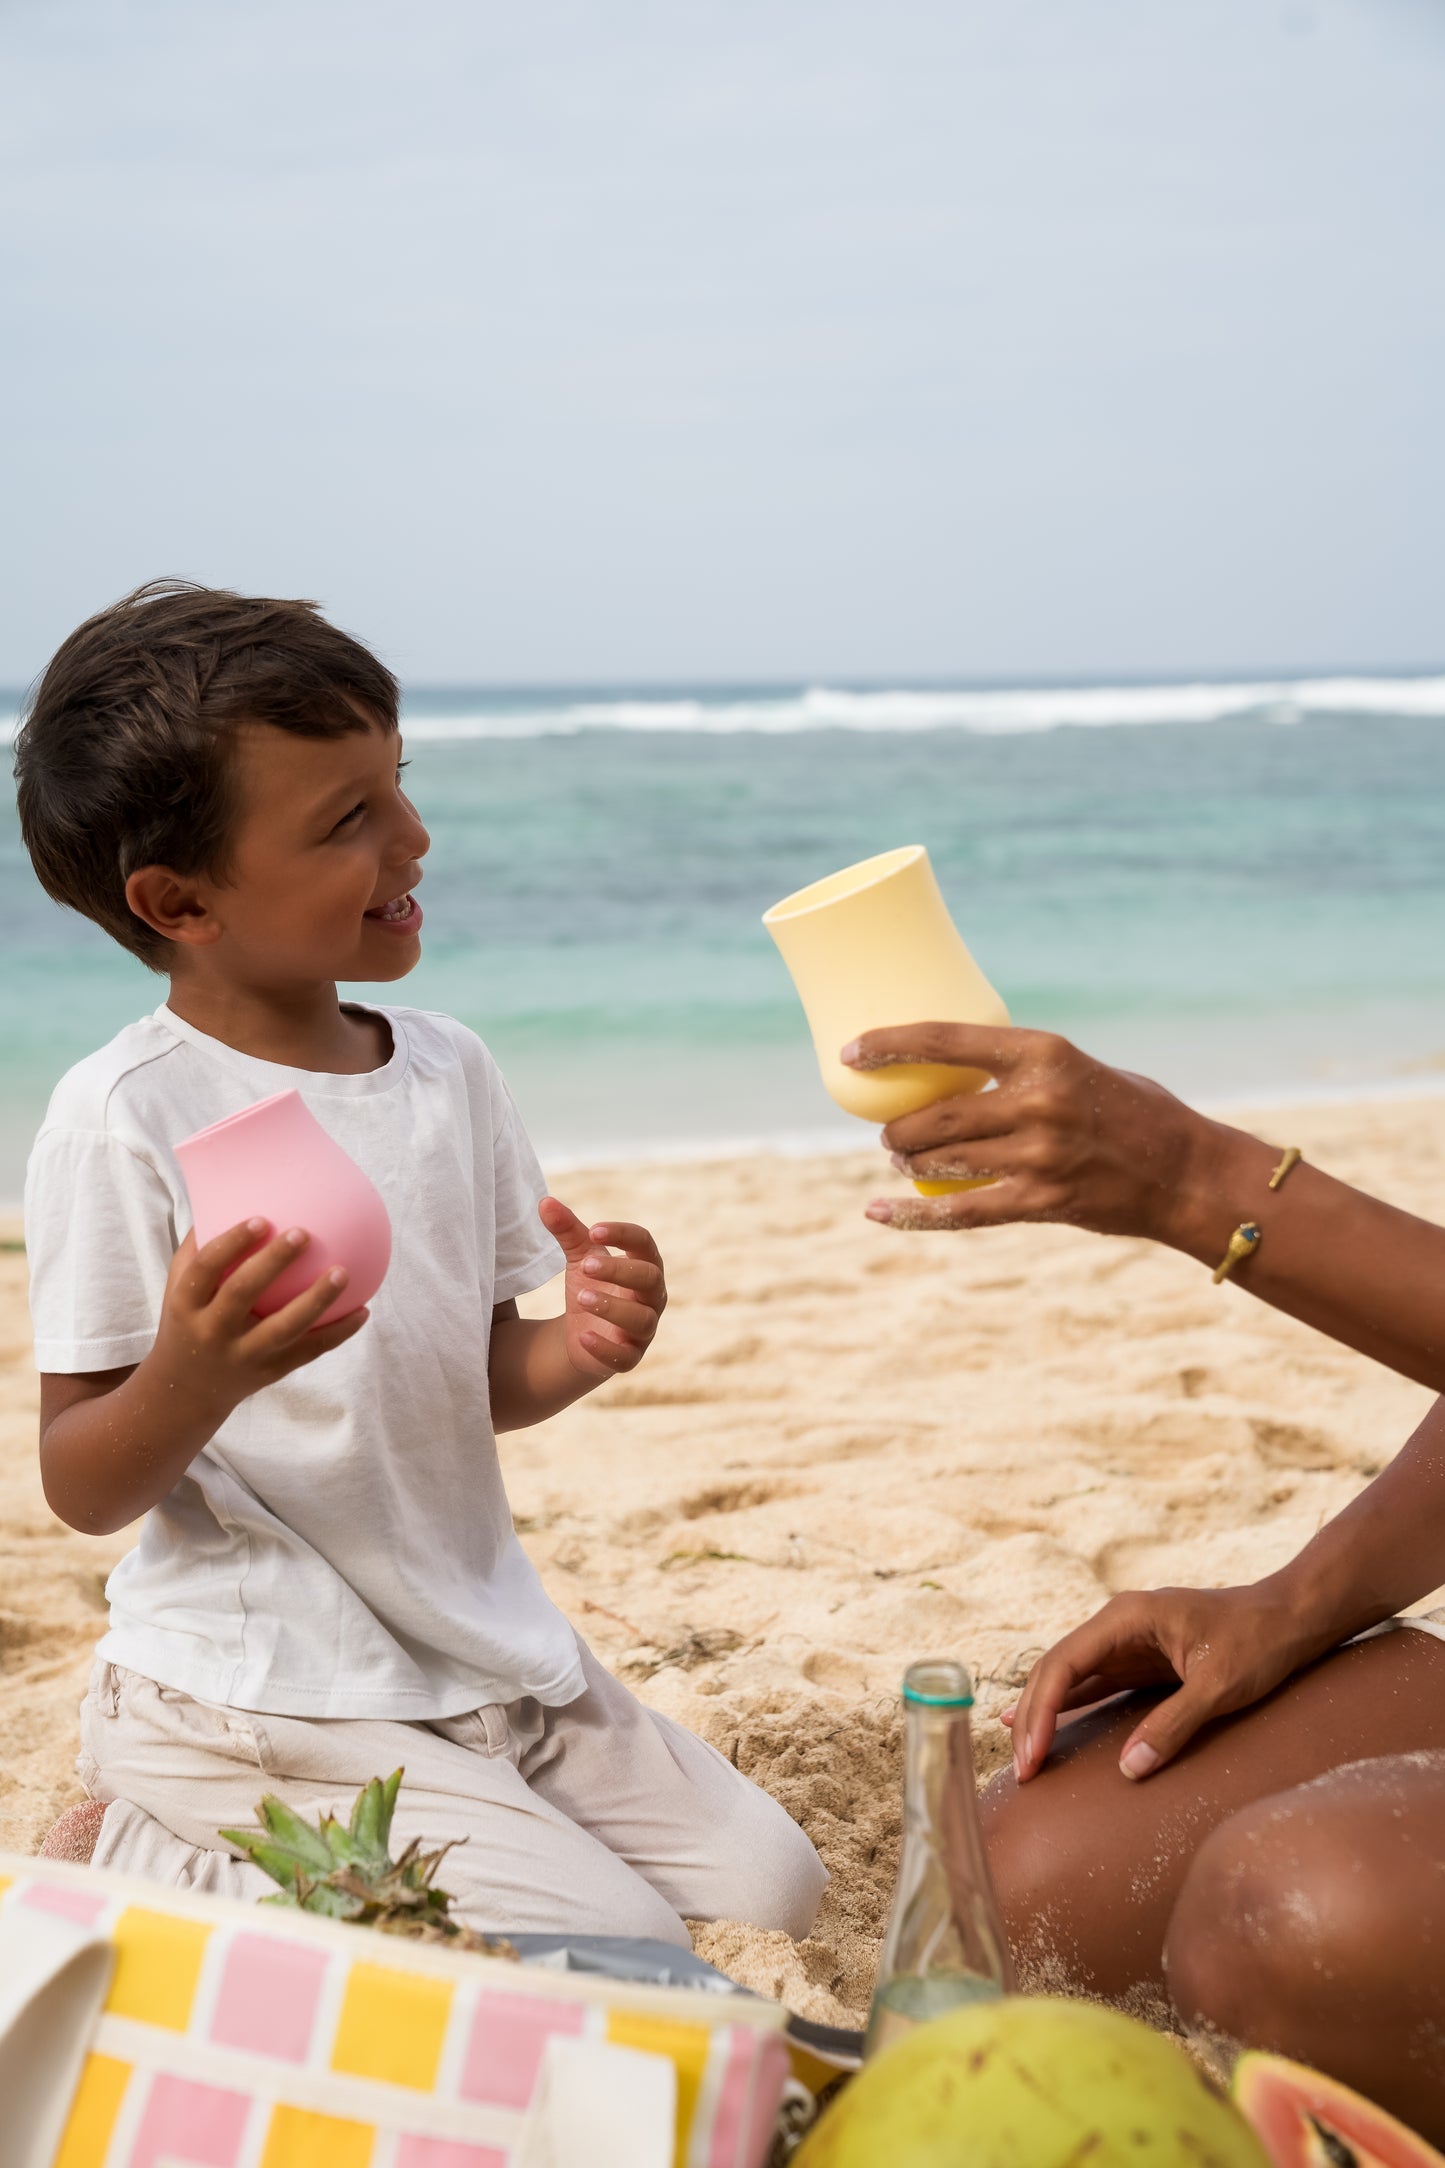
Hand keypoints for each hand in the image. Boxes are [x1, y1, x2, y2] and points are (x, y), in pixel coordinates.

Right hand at [150, 1220, 368, 1417]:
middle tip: (303, 1233)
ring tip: (343, 1271)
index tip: (260, 1219)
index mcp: (186, 1304)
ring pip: (284, 1328)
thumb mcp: (179, 1289)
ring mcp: (243, 1355)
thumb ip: (198, 1249)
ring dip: (317, 1300)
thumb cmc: (188, 1321)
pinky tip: (364, 1310)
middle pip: (242, 1294)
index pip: (205, 1269)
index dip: (231, 1243)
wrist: (187, 1390)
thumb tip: (225, 1195)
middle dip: (273, 1263)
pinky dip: (339, 1333)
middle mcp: (212, 1330)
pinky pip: (309, 1351)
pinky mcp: (271, 1372)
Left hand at [540, 1198, 666, 1382]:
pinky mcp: (630, 1357)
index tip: (593, 1229)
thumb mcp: (579, 1258)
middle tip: (585, 1265)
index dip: (623, 1235)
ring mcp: (644, 1329)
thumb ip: (567, 1231)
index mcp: (644, 1265)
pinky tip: (582, 1337)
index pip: (645, 1244)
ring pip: (642, 1318)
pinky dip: (606, 1348)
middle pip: (650, 1278)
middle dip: (619, 1270)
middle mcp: (651, 1296)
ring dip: (613, 1307)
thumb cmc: (592, 1287)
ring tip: (581, 1297)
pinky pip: (626, 1356)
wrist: (583, 1335)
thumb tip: (544, 1202)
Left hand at [842, 1023, 1204, 1236]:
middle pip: (936, 1115)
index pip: (946, 1041)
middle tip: (889, 1132)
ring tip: (901, 1159)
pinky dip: (914, 1215)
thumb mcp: (1079, 1068)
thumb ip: (1023, 1071)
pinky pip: (962, 1212)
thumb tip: (954, 1072)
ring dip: (909, 1163)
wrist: (1186, 1170)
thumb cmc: (1132, 1110)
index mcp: (1044, 1053)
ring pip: (943, 1161)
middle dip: (898, 1127)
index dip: (890, 1044)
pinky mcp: (1042, 1201)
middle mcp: (1038, 1102)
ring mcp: (1039, 1155)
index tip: (851, 1052)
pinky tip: (878, 1213)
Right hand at [1002, 1580, 1334, 1783]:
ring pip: (1069, 1677)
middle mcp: (1117, 1624)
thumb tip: (1129, 1769)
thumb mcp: (1219, 1685)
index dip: (1041, 1709)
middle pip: (1057, 1668)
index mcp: (1126, 1617)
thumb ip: (1173, 1724)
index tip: (1033, 1753)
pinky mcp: (1141, 1660)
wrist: (1291, 1617)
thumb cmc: (1259, 1642)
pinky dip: (1068, 1707)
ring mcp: (1127, 1642)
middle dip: (1034, 1717)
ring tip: (1024, 1757)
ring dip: (1045, 1714)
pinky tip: (1045, 1726)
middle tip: (1024, 1770)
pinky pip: (1093, 1685)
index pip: (1065, 1662)